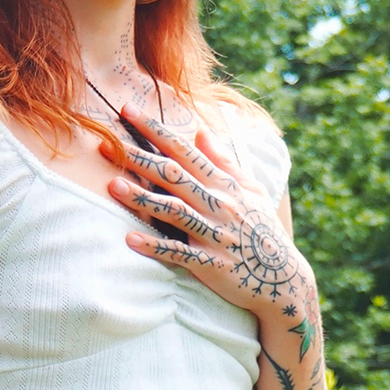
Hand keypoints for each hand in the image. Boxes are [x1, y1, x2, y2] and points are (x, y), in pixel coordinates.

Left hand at [105, 104, 312, 318]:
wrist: (283, 278)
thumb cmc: (263, 230)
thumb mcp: (250, 191)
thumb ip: (224, 162)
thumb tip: (201, 132)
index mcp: (224, 185)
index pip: (184, 151)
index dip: (156, 130)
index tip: (128, 111)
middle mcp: (218, 204)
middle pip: (173, 176)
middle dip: (139, 159)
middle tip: (106, 146)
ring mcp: (214, 234)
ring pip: (173, 211)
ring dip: (142, 198)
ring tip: (113, 186)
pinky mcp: (211, 263)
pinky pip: (179, 253)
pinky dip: (155, 246)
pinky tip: (130, 239)